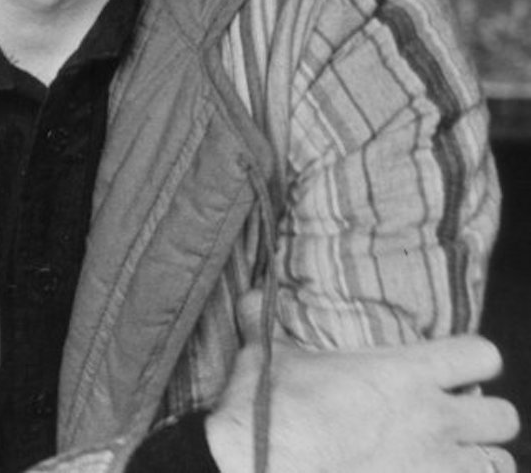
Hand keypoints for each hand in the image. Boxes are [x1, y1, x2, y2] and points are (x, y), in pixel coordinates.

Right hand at [205, 291, 518, 472]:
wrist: (263, 465)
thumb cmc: (272, 411)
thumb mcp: (268, 359)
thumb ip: (267, 327)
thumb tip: (248, 298)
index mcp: (406, 373)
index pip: (482, 355)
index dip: (471, 362)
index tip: (449, 372)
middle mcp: (434, 419)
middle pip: (504, 416)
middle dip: (482, 422)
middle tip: (449, 424)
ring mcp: (436, 467)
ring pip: (500, 465)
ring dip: (477, 463)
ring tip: (446, 462)